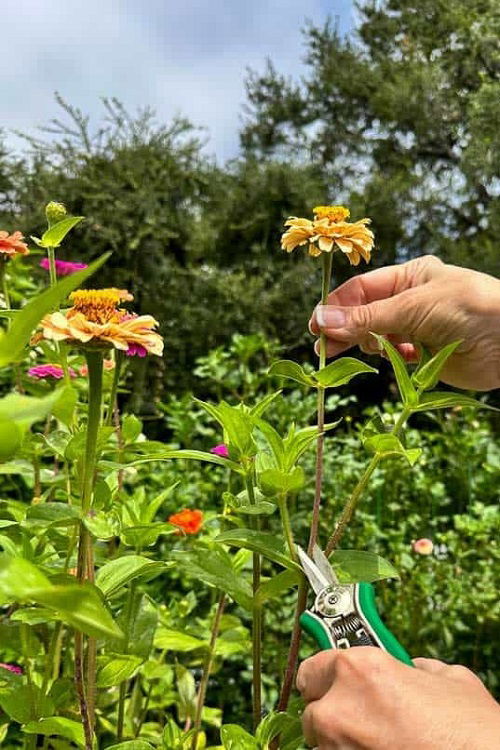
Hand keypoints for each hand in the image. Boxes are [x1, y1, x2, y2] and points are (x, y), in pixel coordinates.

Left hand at [297, 648, 499, 748]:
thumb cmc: (470, 729)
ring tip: (377, 744)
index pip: (312, 669)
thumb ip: (417, 670)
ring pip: (321, 745)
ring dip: (341, 743)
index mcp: (358, 669)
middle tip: (363, 720)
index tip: (331, 685)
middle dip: (333, 714)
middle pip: (312, 711)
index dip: (326, 678)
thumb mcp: (448, 679)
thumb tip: (413, 670)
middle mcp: (338, 707)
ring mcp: (337, 749)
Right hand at [309, 255, 499, 389]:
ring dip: (368, 344)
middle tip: (323, 349)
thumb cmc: (467, 308)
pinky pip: (395, 356)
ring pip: (377, 337)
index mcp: (409, 277)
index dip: (337, 306)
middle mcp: (411, 300)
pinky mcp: (425, 354)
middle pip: (364, 314)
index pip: (362, 289)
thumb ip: (366, 317)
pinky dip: (390, 359)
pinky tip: (398, 358)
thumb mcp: (412, 307)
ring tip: (364, 352)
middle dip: (345, 329)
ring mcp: (418, 328)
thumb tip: (322, 319)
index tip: (316, 324)